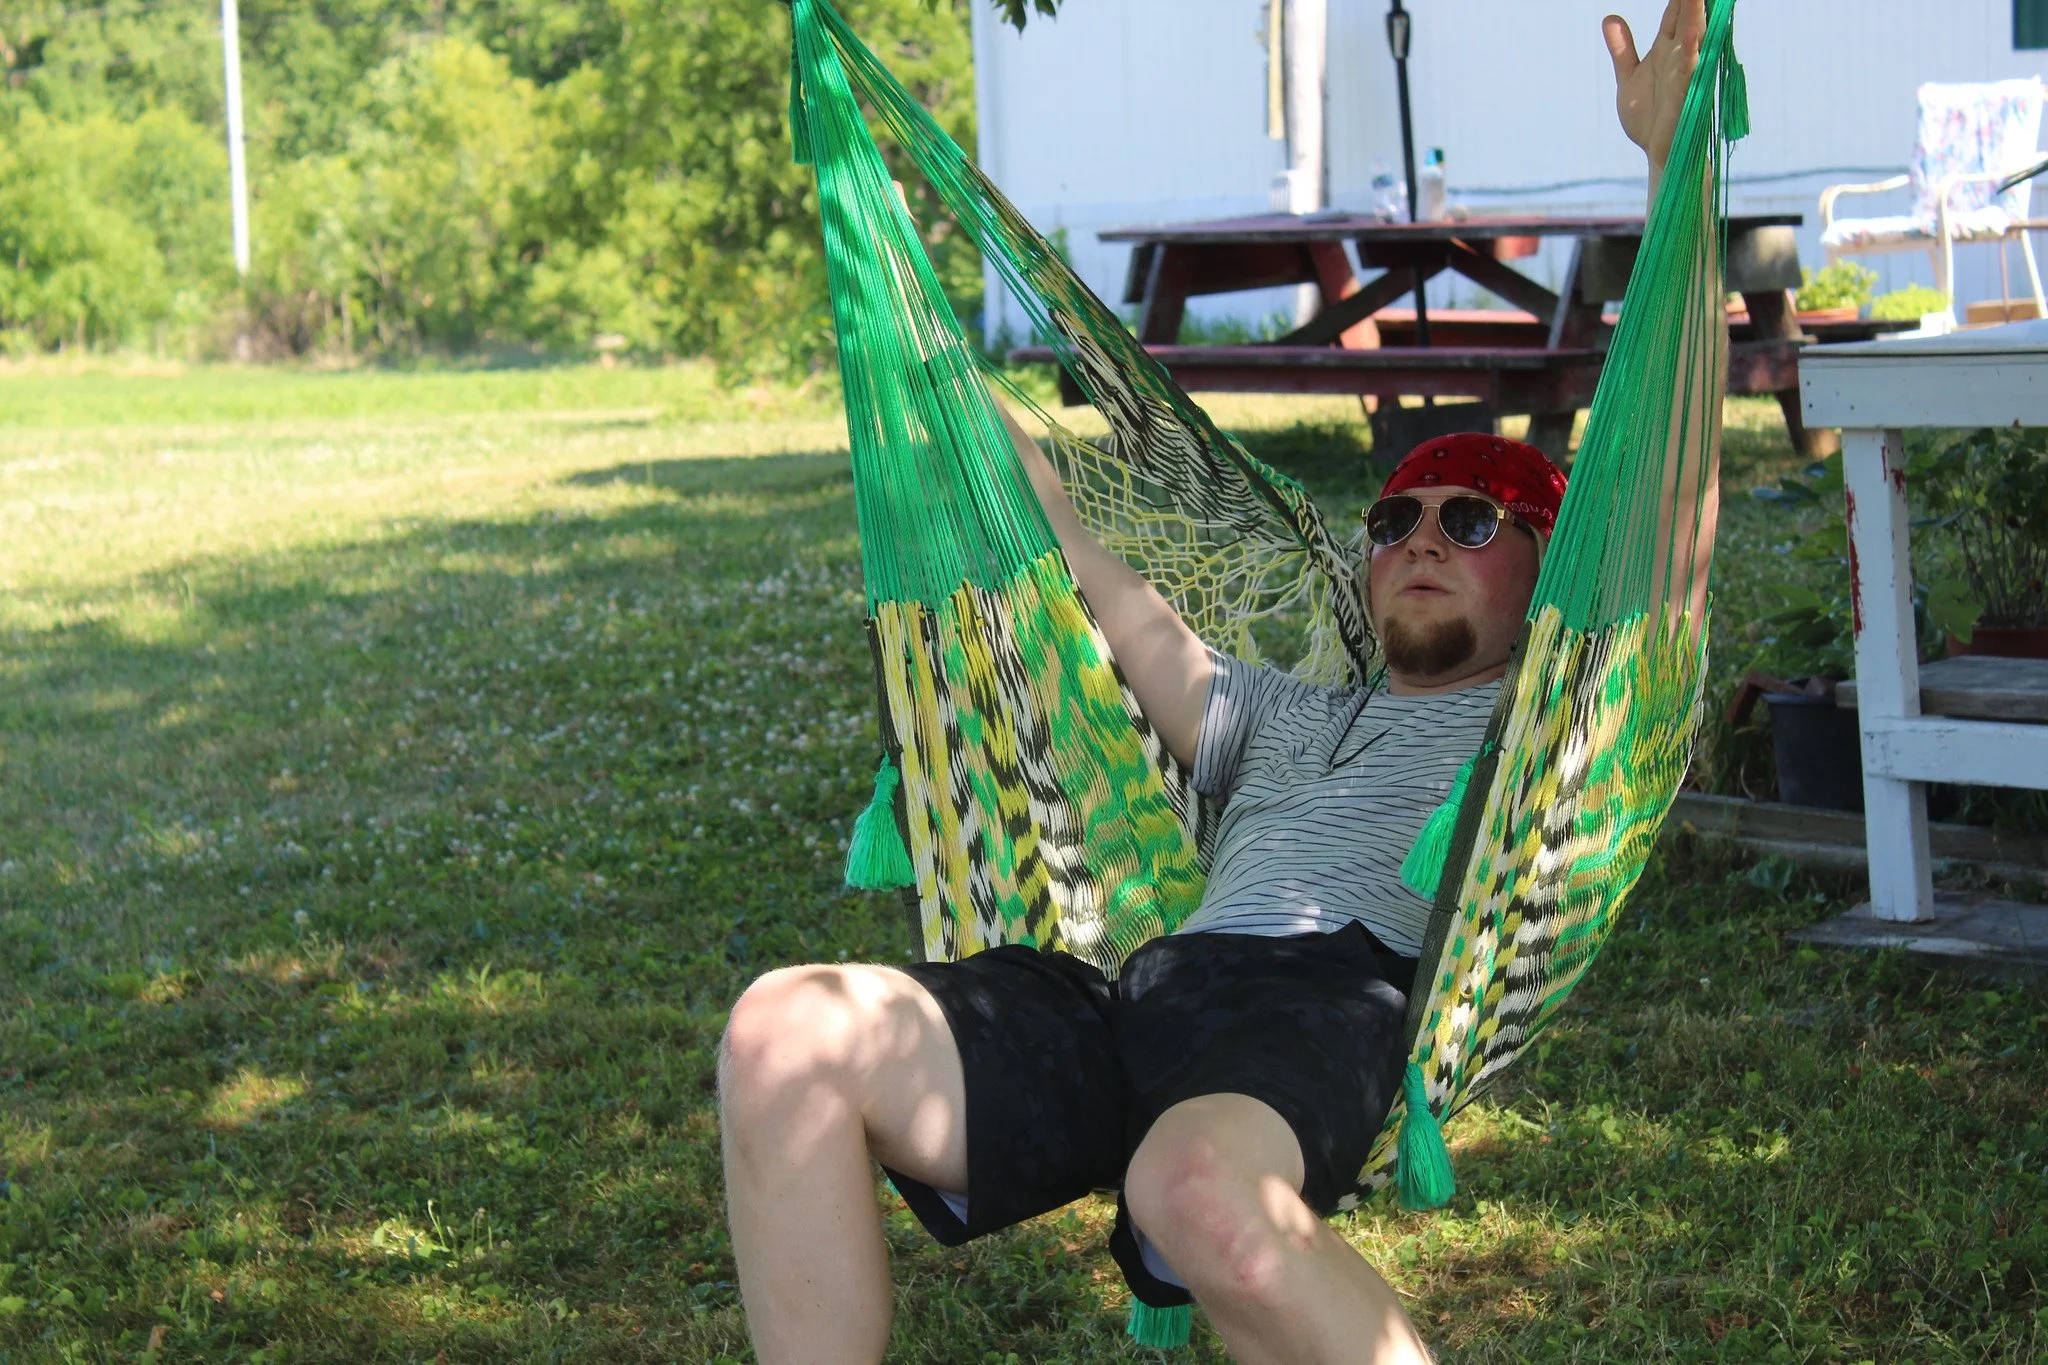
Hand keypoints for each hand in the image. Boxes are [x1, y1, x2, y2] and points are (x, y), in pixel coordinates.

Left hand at [1604, 0, 1705, 173]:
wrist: (1657, 152)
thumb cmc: (1649, 116)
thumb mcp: (1628, 76)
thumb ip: (1622, 48)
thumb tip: (1610, 17)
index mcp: (1667, 49)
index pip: (1676, 12)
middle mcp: (1680, 55)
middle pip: (1689, 16)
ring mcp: (1685, 73)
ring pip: (1694, 35)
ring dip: (1697, 12)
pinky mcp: (1686, 94)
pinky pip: (1690, 69)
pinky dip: (1692, 50)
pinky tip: (1692, 33)